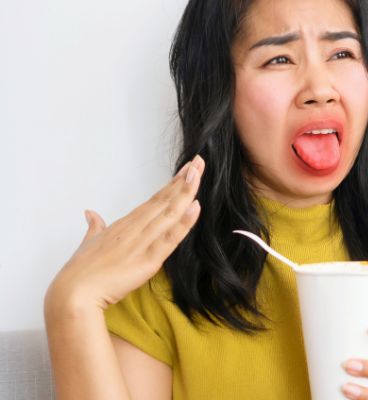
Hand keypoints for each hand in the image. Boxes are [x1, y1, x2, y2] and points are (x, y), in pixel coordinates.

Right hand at [45, 155, 205, 312]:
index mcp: (125, 224)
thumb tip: (91, 213)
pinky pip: (169, 239)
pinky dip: (183, 223)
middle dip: (184, 181)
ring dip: (185, 193)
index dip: (172, 184)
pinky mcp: (148, 260)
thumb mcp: (89, 243)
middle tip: (199, 161)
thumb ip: (95, 227)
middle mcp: (135, 229)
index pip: (155, 200)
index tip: (187, 169)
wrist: (73, 294)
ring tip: (197, 173)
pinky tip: (195, 207)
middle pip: (164, 200)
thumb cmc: (80, 271)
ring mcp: (142, 243)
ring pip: (169, 214)